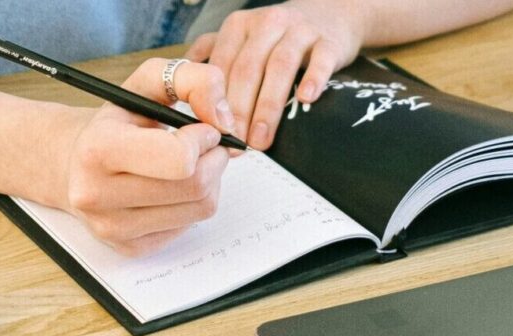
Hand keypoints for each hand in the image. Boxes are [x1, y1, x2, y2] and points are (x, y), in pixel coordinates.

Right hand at [58, 58, 235, 255]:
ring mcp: (112, 227)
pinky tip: (174, 187)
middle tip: (207, 145)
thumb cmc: (119, 121)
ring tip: (190, 164)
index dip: (204, 139)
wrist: (73, 162)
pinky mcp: (130, 248)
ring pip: (201, 208)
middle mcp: (97, 194)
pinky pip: (190, 227)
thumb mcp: (149, 82)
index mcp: (98, 149)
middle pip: (196, 185)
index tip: (201, 128)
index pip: (180, 159)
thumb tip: (225, 120)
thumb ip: (194, 80)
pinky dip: (193, 204)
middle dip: (214, 159)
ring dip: (210, 181)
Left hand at [185, 2, 364, 149]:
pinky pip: (320, 60)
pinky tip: (306, 100)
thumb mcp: (244, 38)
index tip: (214, 133)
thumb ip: (214, 56)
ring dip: (268, 106)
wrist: (330, 15)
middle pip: (248, 68)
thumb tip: (182, 86)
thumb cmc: (281, 36)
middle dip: (240, 110)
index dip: (216, 101)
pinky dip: (313, 79)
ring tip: (262, 139)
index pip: (223, 66)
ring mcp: (299, 30)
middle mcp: (267, 24)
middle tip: (236, 143)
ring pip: (280, 66)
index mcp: (240, 26)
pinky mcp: (328, 41)